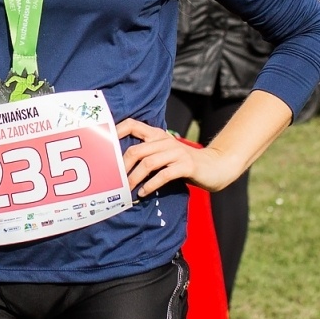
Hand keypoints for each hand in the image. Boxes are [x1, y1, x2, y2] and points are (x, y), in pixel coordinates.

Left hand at [115, 119, 245, 197]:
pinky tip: (143, 193)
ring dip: (134, 178)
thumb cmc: (183, 163)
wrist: (215, 166)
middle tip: (114, 181)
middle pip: (136, 150)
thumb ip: (147, 155)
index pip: (133, 124)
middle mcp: (165, 141)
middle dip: (122, 167)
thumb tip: (120, 167)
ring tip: (127, 190)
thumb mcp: (164, 154)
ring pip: (148, 163)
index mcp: (157, 135)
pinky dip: (151, 185)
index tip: (104, 146)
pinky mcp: (187, 165)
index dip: (117, 131)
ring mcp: (177, 152)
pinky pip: (164, 174)